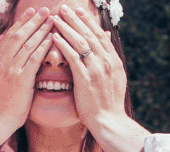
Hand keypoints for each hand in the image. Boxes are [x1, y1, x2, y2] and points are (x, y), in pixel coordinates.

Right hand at [0, 7, 53, 132]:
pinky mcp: (21, 79)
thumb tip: (6, 57)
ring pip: (27, 43)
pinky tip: (51, 38)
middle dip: (32, 21)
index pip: (9, 36)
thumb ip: (1, 68)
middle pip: (18, 35)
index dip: (21, 23)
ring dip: (40, 29)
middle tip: (44, 10)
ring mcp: (11, 70)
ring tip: (51, 19)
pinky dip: (43, 46)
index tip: (31, 13)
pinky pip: (34, 58)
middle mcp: (2, 62)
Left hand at [51, 5, 127, 130]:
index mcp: (114, 61)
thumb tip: (106, 48)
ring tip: (55, 17)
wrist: (109, 121)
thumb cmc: (109, 104)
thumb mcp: (115, 80)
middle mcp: (106, 62)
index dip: (88, 22)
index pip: (100, 35)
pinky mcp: (85, 79)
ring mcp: (96, 70)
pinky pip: (72, 57)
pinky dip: (63, 45)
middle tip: (64, 7)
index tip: (78, 12)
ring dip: (66, 28)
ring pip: (80, 42)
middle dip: (75, 19)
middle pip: (89, 34)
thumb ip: (109, 62)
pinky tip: (54, 37)